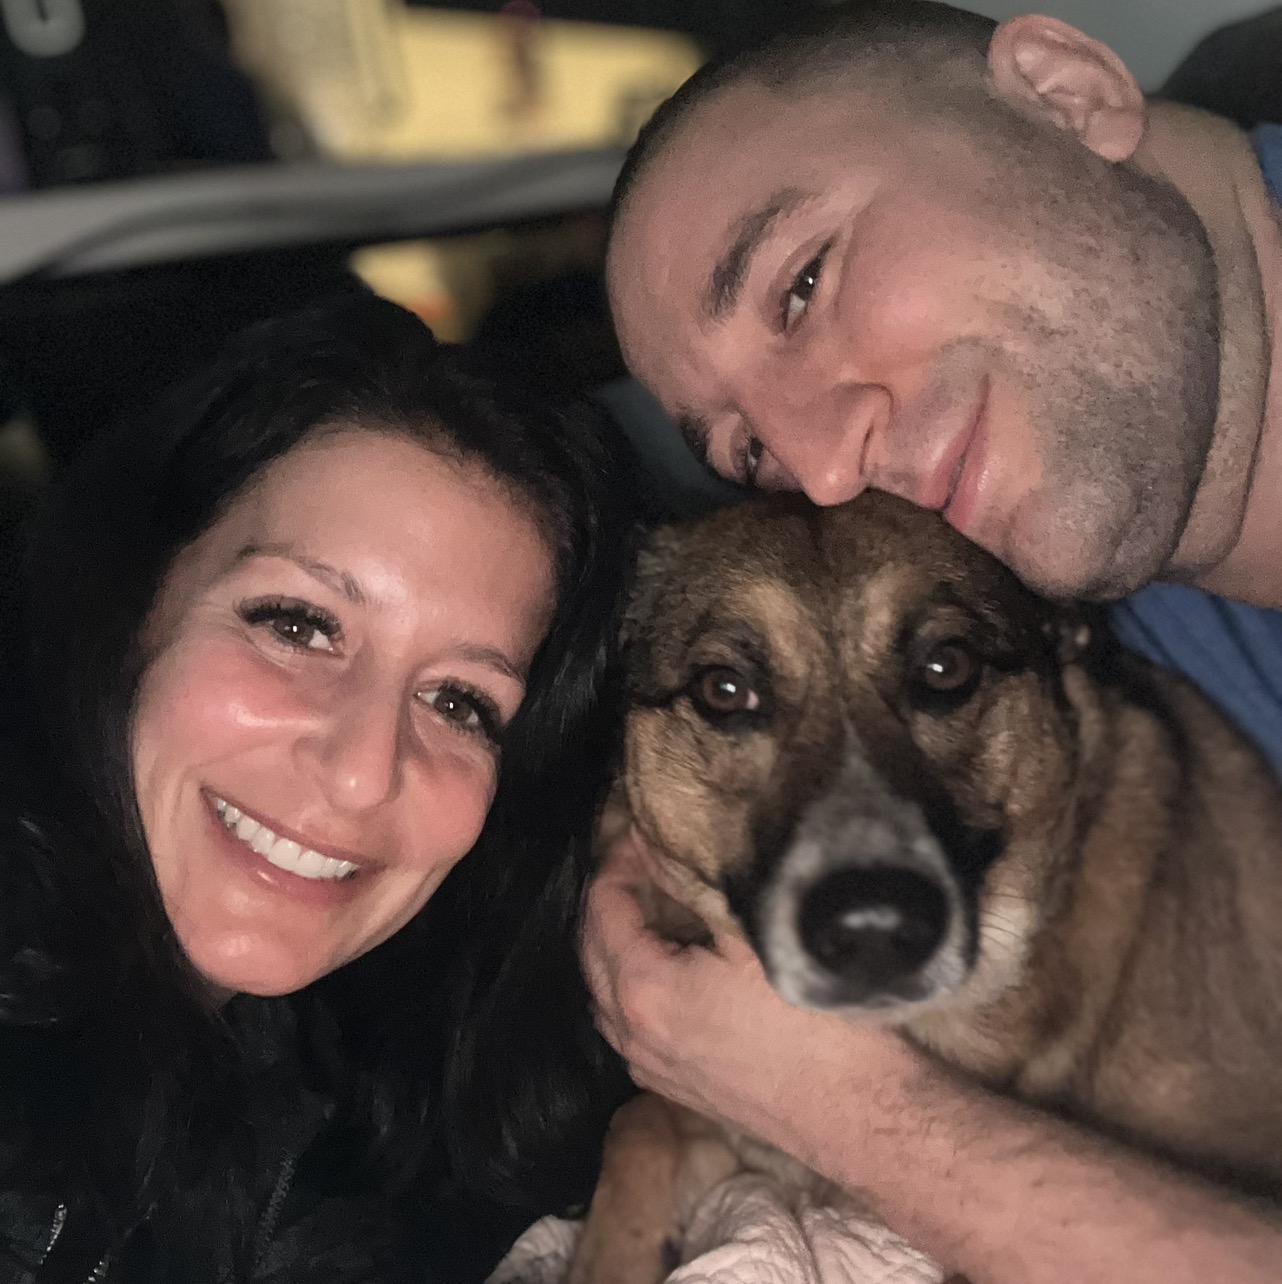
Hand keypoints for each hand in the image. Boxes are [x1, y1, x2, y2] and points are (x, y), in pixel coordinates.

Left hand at [580, 826, 904, 1131]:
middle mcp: (633, 1033)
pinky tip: (667, 968)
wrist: (856, 1112)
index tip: (642, 831)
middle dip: (610, 898)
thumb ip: (699, 886)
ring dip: (616, 944)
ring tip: (651, 906)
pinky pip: (627, 1028)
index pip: (604, 906)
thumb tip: (665, 848)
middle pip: (592, 948)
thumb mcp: (758, 934)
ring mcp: (651, 1067)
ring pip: (606, 992)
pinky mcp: (675, 1087)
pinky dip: (630, 987)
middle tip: (641, 860)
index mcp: (644, 989)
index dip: (619, 861)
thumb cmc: (816, 1025)